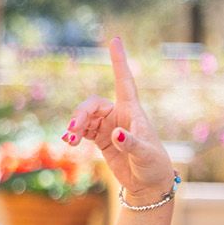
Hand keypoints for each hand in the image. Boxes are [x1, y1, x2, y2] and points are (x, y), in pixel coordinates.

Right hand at [64, 37, 175, 201]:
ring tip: (70, 141)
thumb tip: (117, 134)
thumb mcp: (146, 154)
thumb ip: (131, 144)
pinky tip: (69, 141)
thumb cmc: (154, 166)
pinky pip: (83, 131)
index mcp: (133, 111)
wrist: (150, 184)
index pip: (124, 81)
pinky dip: (74, 134)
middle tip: (72, 131)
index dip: (119, 61)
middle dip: (80, 114)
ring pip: (85, 117)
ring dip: (75, 126)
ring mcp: (109, 126)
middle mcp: (119, 115)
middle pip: (93, 104)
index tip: (115, 40)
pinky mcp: (102, 139)